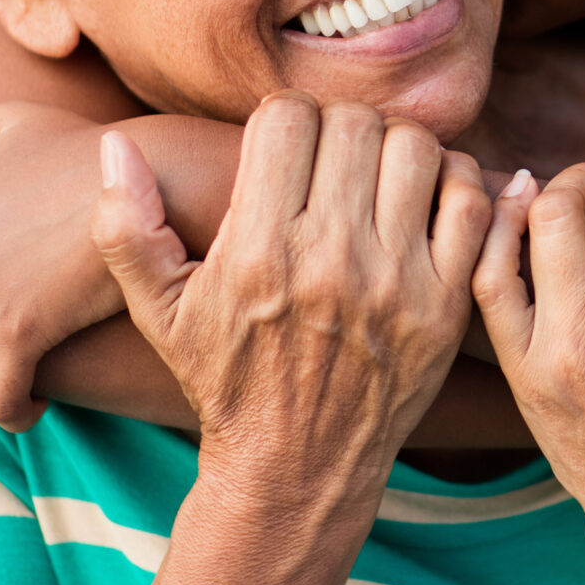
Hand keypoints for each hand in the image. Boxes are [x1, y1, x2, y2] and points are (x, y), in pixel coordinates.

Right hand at [94, 96, 488, 483]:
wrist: (296, 466)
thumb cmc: (226, 377)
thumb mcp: (159, 311)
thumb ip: (126, 228)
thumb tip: (114, 144)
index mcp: (259, 252)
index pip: (286, 119)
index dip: (282, 117)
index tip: (282, 145)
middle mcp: (331, 261)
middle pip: (354, 123)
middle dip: (339, 125)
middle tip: (332, 155)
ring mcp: (397, 283)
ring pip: (416, 148)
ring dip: (397, 145)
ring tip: (377, 171)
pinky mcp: (446, 305)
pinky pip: (470, 203)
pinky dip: (456, 181)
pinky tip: (427, 195)